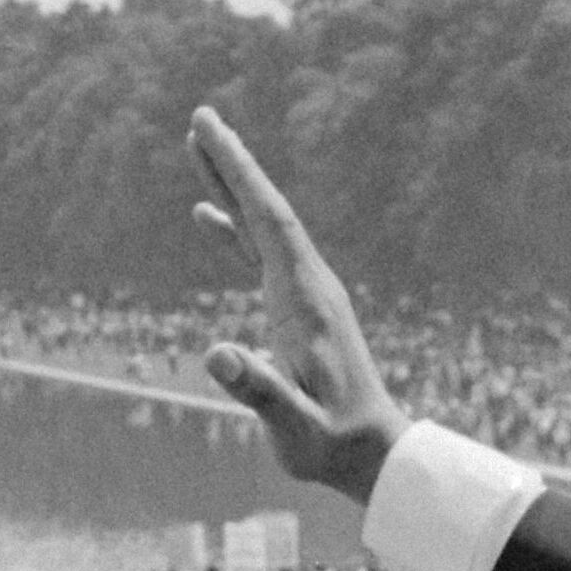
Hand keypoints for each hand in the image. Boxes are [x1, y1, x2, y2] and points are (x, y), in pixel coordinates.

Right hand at [190, 110, 405, 502]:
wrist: (372, 454)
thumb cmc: (331, 443)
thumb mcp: (294, 425)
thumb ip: (259, 390)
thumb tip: (216, 353)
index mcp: (306, 299)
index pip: (269, 220)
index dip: (239, 172)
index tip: (210, 128)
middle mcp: (308, 285)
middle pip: (266, 209)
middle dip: (234, 162)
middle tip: (199, 116)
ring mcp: (303, 295)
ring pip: (262, 226)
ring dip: (232, 185)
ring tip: (198, 146)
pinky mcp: (297, 310)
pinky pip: (260, 255)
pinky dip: (233, 229)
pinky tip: (206, 215)